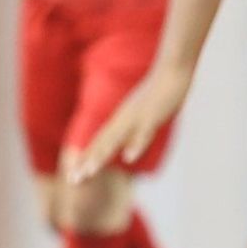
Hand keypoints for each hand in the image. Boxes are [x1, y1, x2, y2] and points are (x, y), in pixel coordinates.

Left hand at [68, 65, 190, 181]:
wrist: (173, 67)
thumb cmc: (162, 90)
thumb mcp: (145, 114)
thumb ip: (135, 131)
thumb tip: (128, 150)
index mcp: (122, 119)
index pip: (100, 142)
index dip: (87, 158)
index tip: (73, 176)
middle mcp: (124, 118)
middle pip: (102, 143)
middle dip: (88, 162)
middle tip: (73, 181)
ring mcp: (137, 116)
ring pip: (116, 138)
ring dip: (102, 155)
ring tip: (89, 172)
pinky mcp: (153, 114)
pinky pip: (144, 132)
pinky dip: (136, 145)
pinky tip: (129, 158)